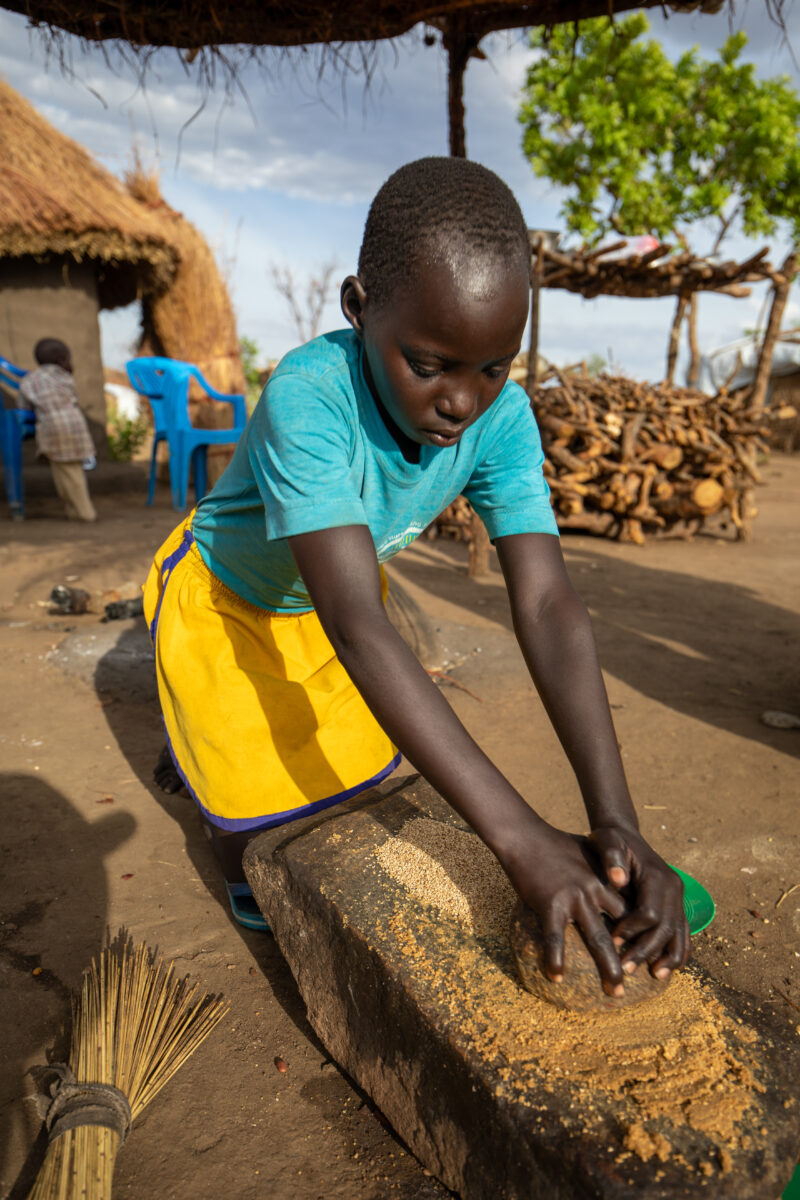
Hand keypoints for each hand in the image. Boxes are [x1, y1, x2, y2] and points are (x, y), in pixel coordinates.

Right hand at [501, 824, 628, 995]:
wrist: (525, 836)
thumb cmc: (553, 843)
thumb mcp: (586, 852)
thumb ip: (600, 869)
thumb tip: (610, 880)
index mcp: (604, 880)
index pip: (632, 911)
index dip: (642, 933)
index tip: (649, 953)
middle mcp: (595, 890)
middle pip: (622, 929)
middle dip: (634, 955)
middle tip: (645, 976)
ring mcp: (574, 898)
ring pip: (598, 939)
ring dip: (608, 967)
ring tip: (615, 990)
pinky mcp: (550, 903)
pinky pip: (555, 938)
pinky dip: (555, 959)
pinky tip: (556, 976)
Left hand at [589, 825, 690, 981]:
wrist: (624, 833)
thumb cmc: (610, 839)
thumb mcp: (606, 840)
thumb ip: (611, 857)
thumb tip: (618, 879)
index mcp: (657, 875)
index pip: (650, 913)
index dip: (632, 930)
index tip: (613, 941)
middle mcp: (673, 887)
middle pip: (666, 927)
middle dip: (647, 950)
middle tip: (626, 969)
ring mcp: (677, 896)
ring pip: (679, 933)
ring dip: (668, 957)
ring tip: (654, 976)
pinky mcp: (675, 903)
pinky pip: (682, 931)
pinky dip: (678, 950)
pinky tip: (666, 967)